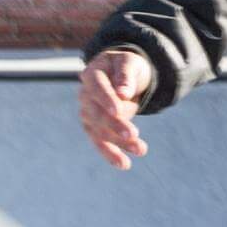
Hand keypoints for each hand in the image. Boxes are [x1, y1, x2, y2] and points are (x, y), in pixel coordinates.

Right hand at [80, 50, 152, 169]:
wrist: (121, 74)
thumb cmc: (126, 66)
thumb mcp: (130, 63)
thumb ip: (126, 75)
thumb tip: (123, 93)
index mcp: (92, 74)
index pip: (97, 88)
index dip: (106, 99)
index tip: (118, 111)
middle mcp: (85, 95)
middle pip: (96, 113)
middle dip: (114, 125)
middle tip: (133, 134)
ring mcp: (87, 112)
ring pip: (99, 131)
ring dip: (119, 143)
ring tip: (141, 150)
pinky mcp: (93, 126)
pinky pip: (100, 142)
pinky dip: (111, 154)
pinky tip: (124, 164)